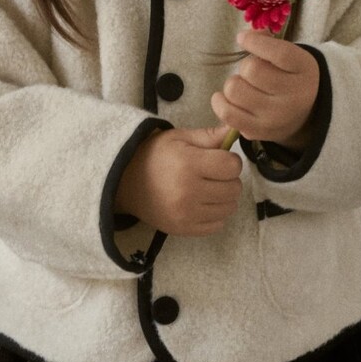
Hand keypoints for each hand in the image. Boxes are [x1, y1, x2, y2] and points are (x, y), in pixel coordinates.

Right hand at [114, 125, 242, 235]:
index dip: (230, 160)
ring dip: (224, 198)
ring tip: (208, 189)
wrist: (125, 183)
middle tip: (214, 174)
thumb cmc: (154, 156)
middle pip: (234, 189)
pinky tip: (202, 204)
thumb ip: (209, 136)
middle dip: (229, 179)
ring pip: (229, 208)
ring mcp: (186, 214)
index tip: (219, 159)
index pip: (232, 166)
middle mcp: (189, 192)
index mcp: (188, 164)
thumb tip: (235, 131)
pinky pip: (218, 225)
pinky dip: (215, 215)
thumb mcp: (179, 138)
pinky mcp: (184, 229)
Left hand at [211, 29, 319, 147]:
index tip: (242, 38)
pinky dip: (220, 102)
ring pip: (234, 90)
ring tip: (243, 86)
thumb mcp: (289, 56)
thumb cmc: (289, 77)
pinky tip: (227, 98)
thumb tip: (245, 37)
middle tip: (252, 73)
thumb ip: (268, 41)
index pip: (279, 54)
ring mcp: (275, 118)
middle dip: (246, 66)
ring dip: (233, 84)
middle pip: (251, 70)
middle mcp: (293, 97)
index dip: (255, 43)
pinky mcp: (258, 132)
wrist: (304, 114)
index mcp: (303, 71)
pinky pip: (227, 113)